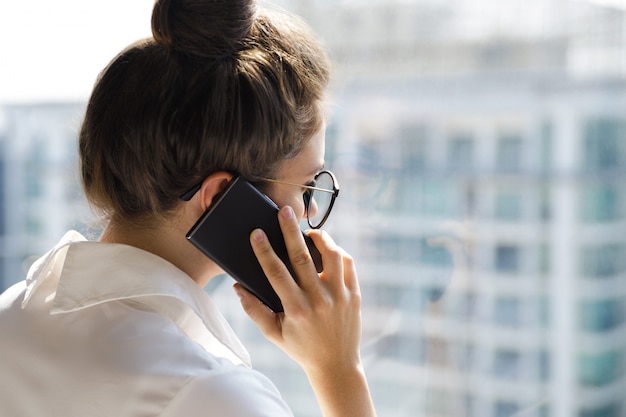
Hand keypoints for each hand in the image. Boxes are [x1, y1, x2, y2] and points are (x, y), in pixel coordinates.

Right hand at [234, 205, 361, 373]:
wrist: (336, 365)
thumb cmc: (300, 348)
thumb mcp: (273, 334)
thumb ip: (253, 310)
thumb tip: (237, 287)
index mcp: (296, 309)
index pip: (276, 273)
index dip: (264, 251)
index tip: (255, 233)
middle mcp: (319, 300)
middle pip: (302, 257)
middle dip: (291, 231)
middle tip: (285, 210)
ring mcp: (340, 296)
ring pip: (332, 256)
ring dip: (320, 238)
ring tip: (309, 232)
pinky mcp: (354, 295)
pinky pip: (348, 265)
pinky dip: (338, 253)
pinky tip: (328, 249)